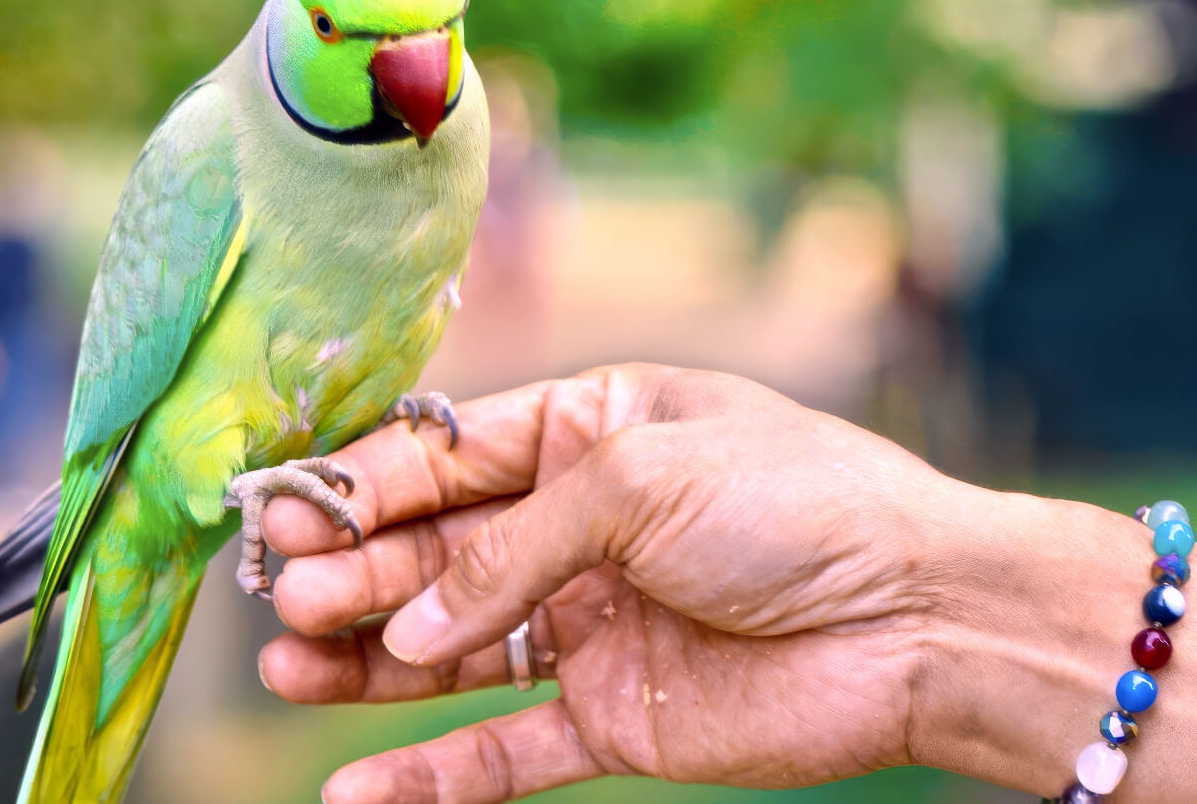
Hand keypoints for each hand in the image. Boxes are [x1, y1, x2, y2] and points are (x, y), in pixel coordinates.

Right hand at [256, 364, 994, 802]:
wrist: (918, 615)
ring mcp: (595, 621)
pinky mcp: (615, 714)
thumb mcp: (646, 478)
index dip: (363, 484)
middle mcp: (586, 523)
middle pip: (436, 551)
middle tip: (285, 596)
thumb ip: (514, 544)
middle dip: (354, 571)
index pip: (450, 455)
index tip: (278, 512)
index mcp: (597, 429)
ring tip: (287, 671)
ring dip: (365, 665)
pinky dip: (431, 774)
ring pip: (450, 649)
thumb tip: (408, 628)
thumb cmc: (801, 502)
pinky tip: (356, 791)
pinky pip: (503, 749)